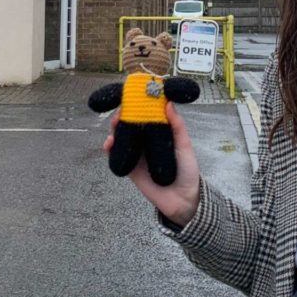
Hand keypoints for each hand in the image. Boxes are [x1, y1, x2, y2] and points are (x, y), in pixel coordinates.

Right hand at [105, 103, 199, 226]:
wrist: (183, 199)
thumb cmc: (187, 170)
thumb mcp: (185, 145)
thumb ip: (177, 126)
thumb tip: (168, 103)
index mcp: (159, 133)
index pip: (146, 116)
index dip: (138, 105)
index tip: (133, 97)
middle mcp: (146, 142)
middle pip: (130, 124)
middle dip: (123, 116)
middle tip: (121, 112)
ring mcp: (136, 154)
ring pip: (121, 138)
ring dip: (114, 129)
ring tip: (114, 125)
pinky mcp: (130, 168)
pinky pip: (116, 156)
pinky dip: (110, 148)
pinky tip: (110, 144)